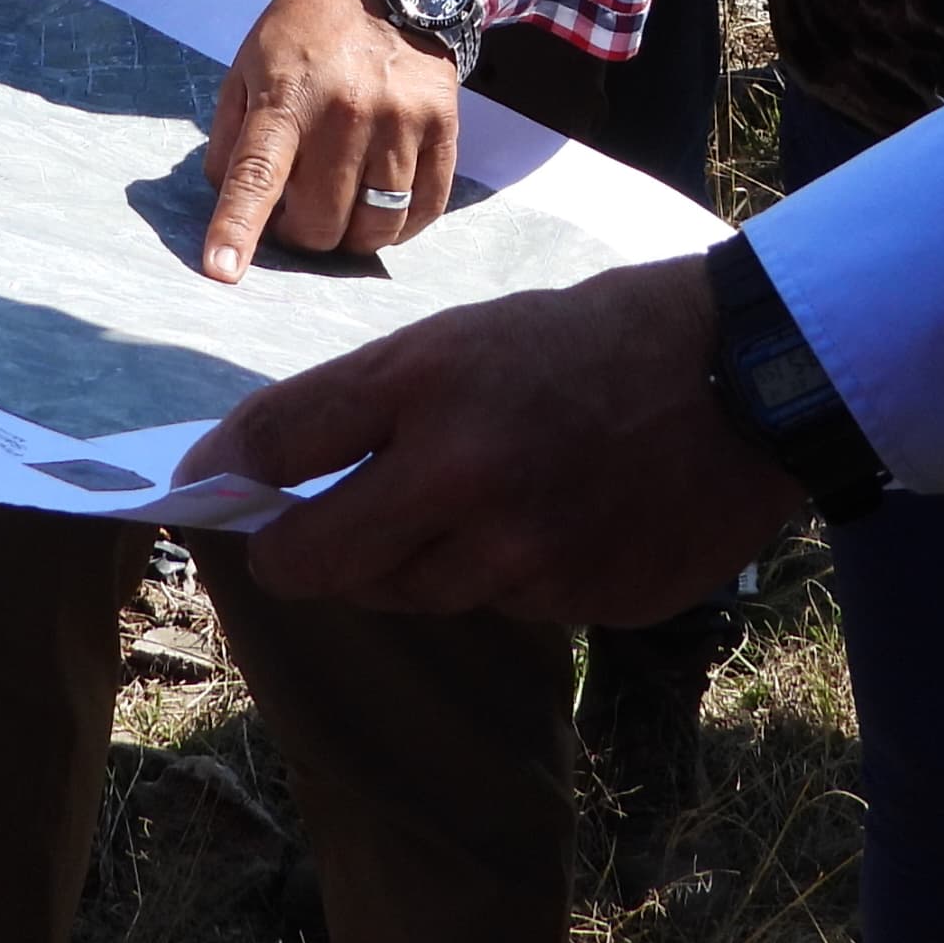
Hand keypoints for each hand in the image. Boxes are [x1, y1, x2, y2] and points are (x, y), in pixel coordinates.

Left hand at [185, 258, 805, 623]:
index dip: (222, 473)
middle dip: (294, 552)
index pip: (276, 444)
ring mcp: (519, 552)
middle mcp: (461, 474)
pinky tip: (544, 518)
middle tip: (298, 536)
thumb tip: (264, 465)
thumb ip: (371, 403)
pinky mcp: (571, 601)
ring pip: (404, 593)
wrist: (743, 377)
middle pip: (313, 560)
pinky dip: (494, 575)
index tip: (200, 487)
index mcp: (427, 380)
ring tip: (466, 500)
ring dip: (408, 561)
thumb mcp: (467, 335)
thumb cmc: (593, 338)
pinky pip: (491, 607)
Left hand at [198, 0, 459, 280]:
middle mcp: (344, 111)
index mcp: (285, 95)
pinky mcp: (442, 127)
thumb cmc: (307, 31)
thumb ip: (232, 135)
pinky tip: (380, 209)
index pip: (256, 173)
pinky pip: (423, 210)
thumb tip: (230, 200)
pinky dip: (398, 227)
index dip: (237, 227)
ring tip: (339, 207)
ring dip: (349, 236)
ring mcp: (399, 121)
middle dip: (300, 233)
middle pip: (319, 220)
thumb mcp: (249, 65)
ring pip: (374, 226)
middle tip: (296, 209)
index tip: (221, 272)